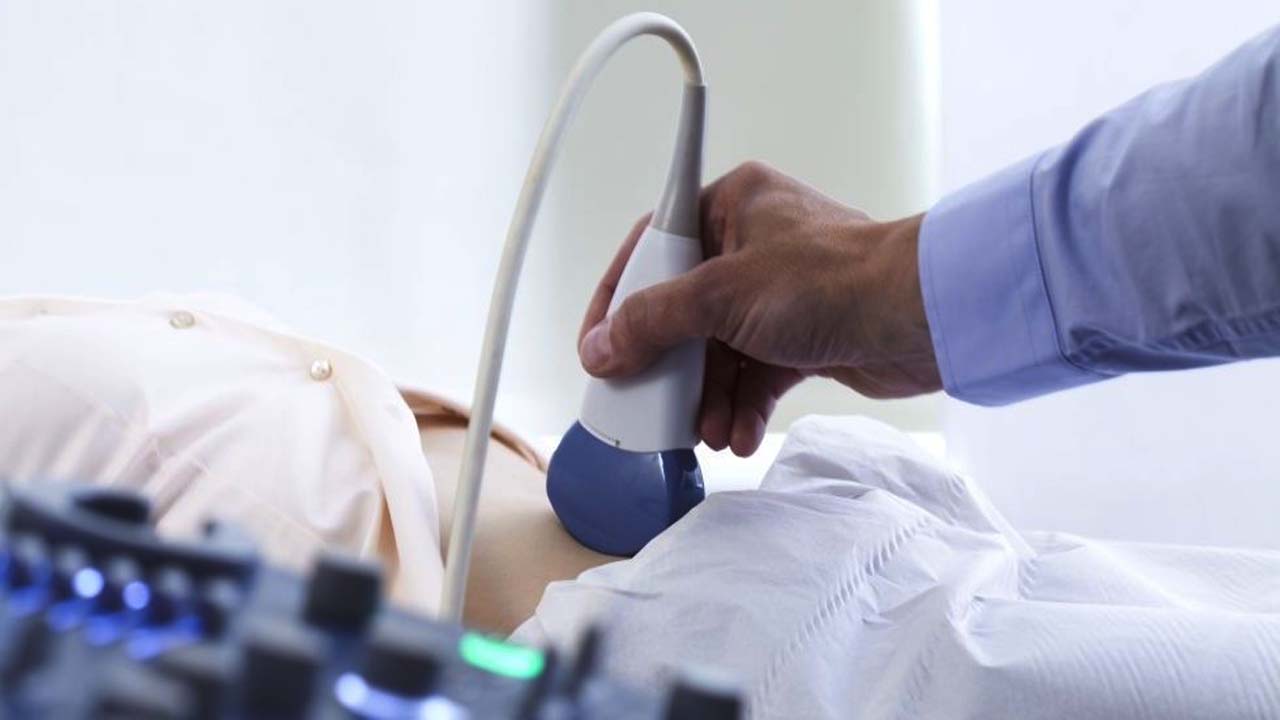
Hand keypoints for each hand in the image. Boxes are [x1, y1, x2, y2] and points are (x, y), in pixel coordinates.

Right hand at [579, 161, 940, 455]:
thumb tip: (603, 346)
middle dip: (669, 367)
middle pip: (681, 311)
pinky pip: (754, 375)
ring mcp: (777, 294)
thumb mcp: (722, 295)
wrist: (919, 318)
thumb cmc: (837, 279)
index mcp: (730, 206)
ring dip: (707, 397)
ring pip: (717, 351)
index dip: (619, 300)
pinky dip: (742, 406)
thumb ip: (653, 321)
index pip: (652, 250)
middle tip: (648, 402)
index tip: (597, 344)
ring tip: (703, 429)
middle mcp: (752, 245)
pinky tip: (736, 433)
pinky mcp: (803, 337)